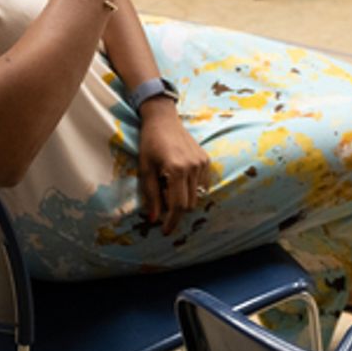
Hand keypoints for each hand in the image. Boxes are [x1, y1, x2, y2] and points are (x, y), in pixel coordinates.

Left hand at [137, 99, 210, 234]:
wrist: (163, 119)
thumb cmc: (150, 142)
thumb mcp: (145, 169)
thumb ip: (151, 195)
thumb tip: (154, 219)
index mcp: (176, 169)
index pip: (178, 206)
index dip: (172, 221)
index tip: (165, 231)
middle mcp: (193, 167)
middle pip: (189, 204)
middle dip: (176, 211)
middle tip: (162, 206)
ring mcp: (202, 163)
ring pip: (197, 195)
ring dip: (184, 199)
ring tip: (169, 188)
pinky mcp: (206, 160)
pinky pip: (202, 184)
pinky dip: (191, 189)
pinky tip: (180, 180)